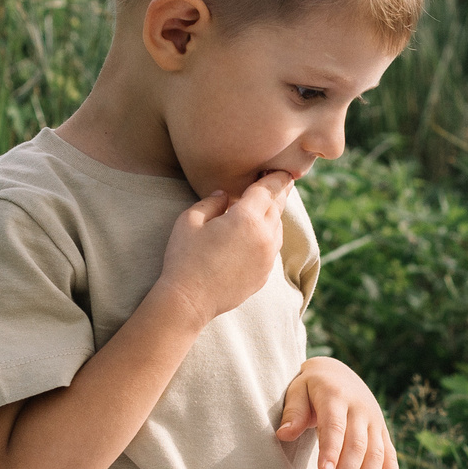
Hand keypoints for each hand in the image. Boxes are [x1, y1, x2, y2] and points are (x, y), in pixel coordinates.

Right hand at [153, 172, 290, 325]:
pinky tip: (260, 233)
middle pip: (277, 206)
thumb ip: (210, 202)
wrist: (190, 300)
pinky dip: (270, 235)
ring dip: (274, 214)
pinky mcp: (265, 274)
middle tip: (282, 178)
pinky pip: (273, 247)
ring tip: (269, 204)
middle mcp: (265, 237)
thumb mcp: (190, 221)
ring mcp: (267, 258)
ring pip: (278, 228)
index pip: (268, 189)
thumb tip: (224, 194)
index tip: (279, 168)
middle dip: (279, 191)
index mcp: (247, 219)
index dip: (275, 176)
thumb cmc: (185, 258)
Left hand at [278, 358, 401, 468]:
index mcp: (336, 395)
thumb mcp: (298, 390)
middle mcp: (360, 409)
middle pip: (356, 445)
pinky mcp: (382, 431)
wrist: (338, 372)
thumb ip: (293, 412)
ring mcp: (374, 420)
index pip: (335, 426)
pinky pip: (390, 455)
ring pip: (375, 453)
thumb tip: (284, 434)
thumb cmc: (311, 386)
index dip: (331, 450)